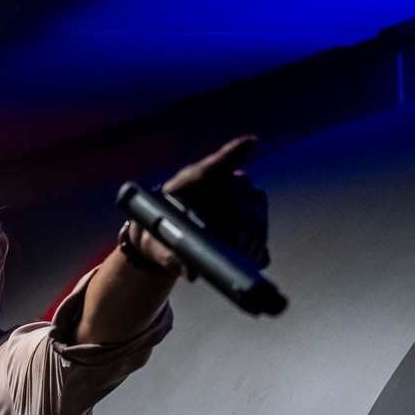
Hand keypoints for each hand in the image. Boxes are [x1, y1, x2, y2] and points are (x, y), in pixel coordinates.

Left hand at [159, 134, 268, 267]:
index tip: (250, 144)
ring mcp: (233, 192)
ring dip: (253, 237)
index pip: (210, 167)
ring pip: (255, 207)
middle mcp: (214, 180)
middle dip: (242, 225)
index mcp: (185, 183)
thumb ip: (168, 256)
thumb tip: (191, 271)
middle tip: (236, 253)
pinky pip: (260, 221)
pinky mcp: (247, 209)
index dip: (231, 155)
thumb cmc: (154, 234)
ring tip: (242, 262)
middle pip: (240, 193)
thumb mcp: (154, 246)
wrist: (164, 236)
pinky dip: (258, 243)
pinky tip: (252, 261)